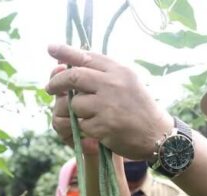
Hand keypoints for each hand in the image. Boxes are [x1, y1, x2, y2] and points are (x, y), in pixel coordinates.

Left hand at [46, 44, 172, 160]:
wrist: (157, 135)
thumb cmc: (140, 109)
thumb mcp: (128, 82)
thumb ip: (105, 73)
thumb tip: (74, 64)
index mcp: (118, 71)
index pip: (86, 57)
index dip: (66, 52)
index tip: (51, 48)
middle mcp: (112, 84)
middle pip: (74, 77)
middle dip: (57, 82)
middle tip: (49, 88)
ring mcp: (106, 106)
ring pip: (74, 103)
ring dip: (74, 111)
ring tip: (86, 116)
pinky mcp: (103, 126)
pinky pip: (81, 124)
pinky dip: (84, 128)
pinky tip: (96, 130)